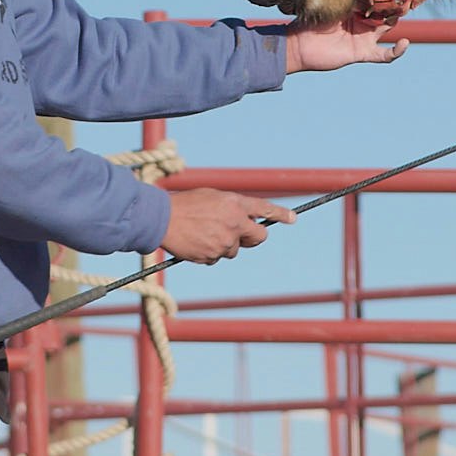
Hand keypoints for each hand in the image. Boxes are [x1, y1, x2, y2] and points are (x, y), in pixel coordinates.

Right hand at [161, 188, 294, 264]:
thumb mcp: (212, 197)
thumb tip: (244, 223)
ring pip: (234, 249)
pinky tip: (196, 242)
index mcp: (235, 204)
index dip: (281, 214)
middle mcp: (234, 223)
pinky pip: (217, 258)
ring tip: (204, 233)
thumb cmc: (185, 204)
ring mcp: (225, 242)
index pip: (265, 208)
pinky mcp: (213, 256)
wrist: (162, 218)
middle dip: (253, 237)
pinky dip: (209, 253)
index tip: (293, 219)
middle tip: (243, 234)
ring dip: (225, 244)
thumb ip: (231, 208)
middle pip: (258, 237)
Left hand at [284, 15, 410, 72]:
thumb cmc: (311, 21)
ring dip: (396, 19)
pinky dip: (396, 51)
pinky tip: (404, 43)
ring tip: (402, 10)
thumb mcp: (332, 4)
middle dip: (396, 4)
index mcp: (355, 7)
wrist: (299, 44)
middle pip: (386, 11)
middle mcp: (363, 21)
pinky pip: (384, 55)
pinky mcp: (363, 53)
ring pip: (388, 27)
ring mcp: (364, 37)